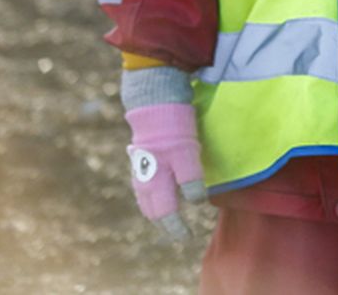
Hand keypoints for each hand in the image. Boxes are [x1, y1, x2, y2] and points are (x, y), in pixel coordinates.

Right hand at [124, 103, 205, 240]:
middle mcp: (145, 178)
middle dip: (165, 224)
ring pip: (147, 199)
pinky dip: (153, 197)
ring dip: (157, 212)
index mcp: (155, 181)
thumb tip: (196, 202)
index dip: (176, 227)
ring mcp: (141, 167)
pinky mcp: (143, 157)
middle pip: (153, 210)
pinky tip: (160, 195)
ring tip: (168, 220)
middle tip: (178, 233)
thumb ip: (190, 179)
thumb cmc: (173, 127)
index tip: (186, 237)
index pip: (165, 213)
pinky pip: (145, 186)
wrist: (155, 100)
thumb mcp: (187, 153)